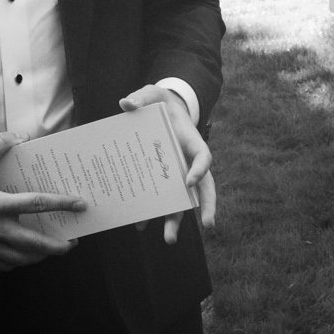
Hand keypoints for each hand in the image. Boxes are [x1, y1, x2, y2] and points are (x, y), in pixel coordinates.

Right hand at [0, 134, 87, 268]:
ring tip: (53, 248)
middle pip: (35, 244)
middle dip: (59, 245)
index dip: (62, 204)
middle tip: (73, 240)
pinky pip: (5, 265)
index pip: (37, 204)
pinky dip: (20, 262)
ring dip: (41, 256)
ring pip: (22, 259)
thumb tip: (21, 138)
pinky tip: (26, 255)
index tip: (80, 204)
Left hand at [119, 85, 214, 240]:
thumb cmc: (158, 101)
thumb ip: (140, 97)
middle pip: (204, 187)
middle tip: (208, 225)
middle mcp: (188, 161)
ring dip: (176, 220)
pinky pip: (162, 199)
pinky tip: (141, 226)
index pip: (203, 157)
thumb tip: (125, 103)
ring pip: (182, 200)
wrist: (157, 109)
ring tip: (169, 239)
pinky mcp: (163, 179)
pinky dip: (154, 213)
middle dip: (206, 207)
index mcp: (191, 141)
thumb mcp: (150, 93)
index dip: (199, 169)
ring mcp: (177, 173)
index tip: (190, 182)